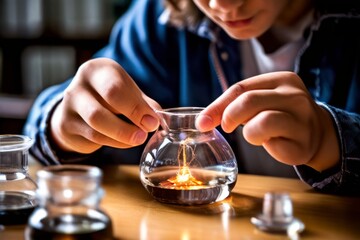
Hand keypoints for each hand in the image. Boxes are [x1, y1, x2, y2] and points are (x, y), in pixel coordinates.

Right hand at [50, 58, 159, 153]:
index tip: (152, 122)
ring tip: (137, 139)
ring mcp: (68, 107)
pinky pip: (93, 139)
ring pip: (95, 128)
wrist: (79, 105)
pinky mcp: (65, 126)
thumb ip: (143, 104)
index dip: (136, 108)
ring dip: (121, 137)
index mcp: (97, 70)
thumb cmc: (109, 96)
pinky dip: (113, 143)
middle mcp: (78, 86)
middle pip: (100, 111)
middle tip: (144, 135)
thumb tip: (155, 119)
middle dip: (125, 127)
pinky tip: (124, 141)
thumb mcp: (128, 92)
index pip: (115, 89)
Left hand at [196, 71, 338, 170]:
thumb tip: (203, 120)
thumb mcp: (261, 101)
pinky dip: (267, 147)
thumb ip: (236, 104)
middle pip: (249, 101)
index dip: (217, 106)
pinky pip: (273, 146)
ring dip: (250, 134)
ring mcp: (302, 120)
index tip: (203, 122)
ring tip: (258, 135)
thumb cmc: (280, 115)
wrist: (317, 133)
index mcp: (282, 79)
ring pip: (261, 123)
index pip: (240, 88)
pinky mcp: (303, 144)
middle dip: (230, 117)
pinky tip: (275, 144)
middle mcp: (295, 96)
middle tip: (228, 127)